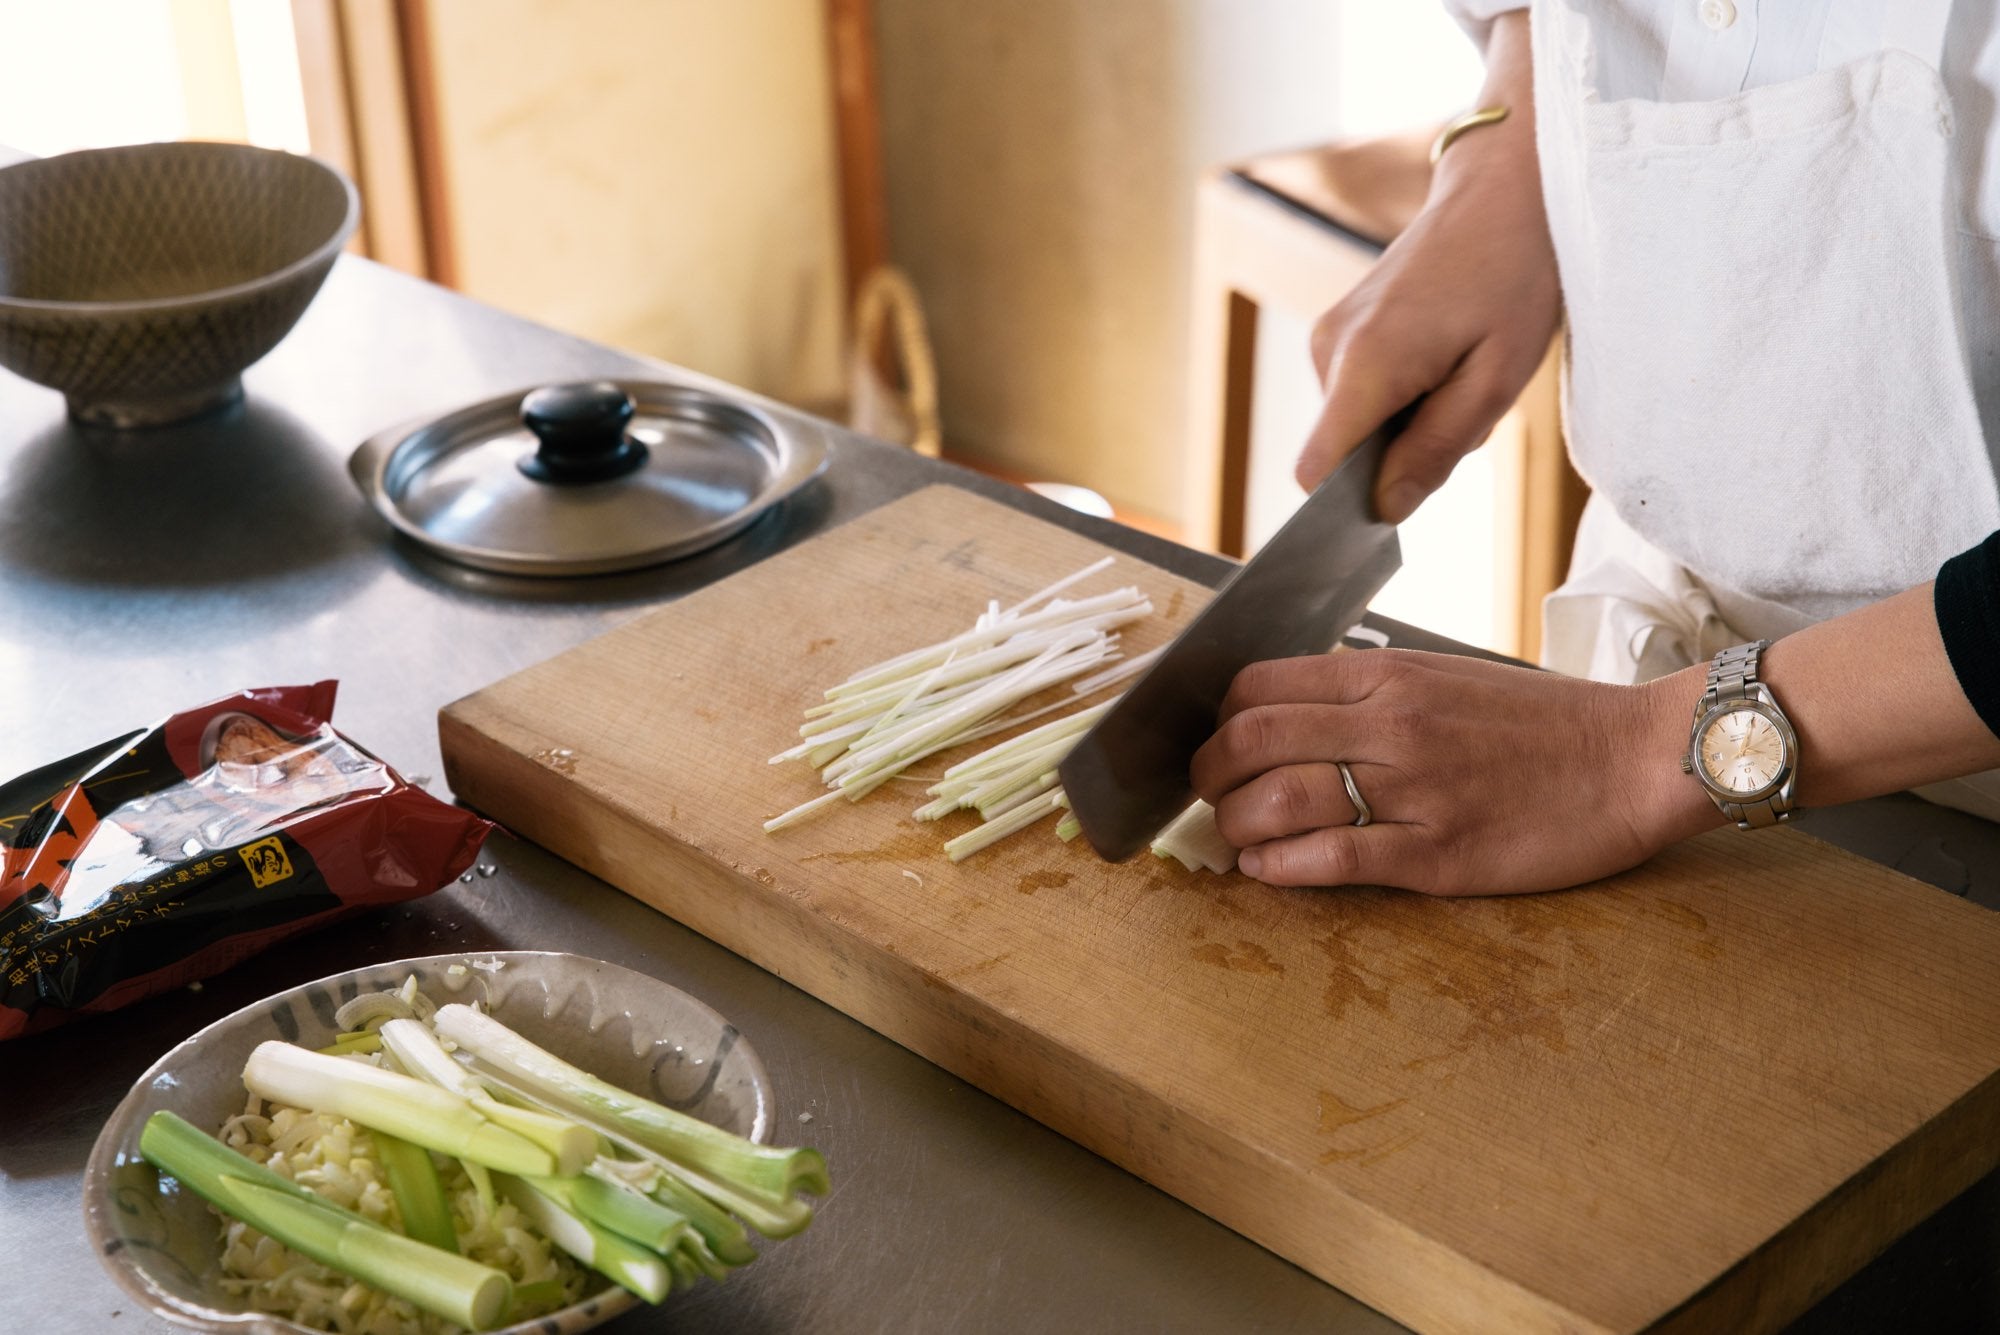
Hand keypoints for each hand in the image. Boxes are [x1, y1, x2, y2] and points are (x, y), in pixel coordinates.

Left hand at [1188, 651, 1721, 895]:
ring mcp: (1412, 791)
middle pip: (1248, 742)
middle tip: (1210, 796)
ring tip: (1238, 838)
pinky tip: (1266, 869)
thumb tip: (1292, 709)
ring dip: (1236, 826)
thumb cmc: (1540, 722)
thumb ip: (1369, 689)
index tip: (1219, 745)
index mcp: (1388, 674)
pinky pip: (1329, 860)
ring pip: (1276, 802)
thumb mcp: (1445, 675)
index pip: (1257, 686)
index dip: (1218, 720)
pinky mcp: (1437, 854)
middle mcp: (1390, 725)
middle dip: (1208, 775)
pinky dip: (1278, 867)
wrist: (1635, 759)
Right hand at [1295, 14, 1561, 521]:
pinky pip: (1360, 395)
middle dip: (1399, 457)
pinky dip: (1402, 397)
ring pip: (1355, 425)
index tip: (1385, 517)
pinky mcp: (1340, 328)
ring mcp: (1329, 335)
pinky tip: (1446, 357)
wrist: (1505, 190)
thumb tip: (1385, 509)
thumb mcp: (1497, 378)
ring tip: (1463, 373)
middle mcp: (1329, 349)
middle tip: (1466, 412)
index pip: (1315, 471)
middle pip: (1342, 453)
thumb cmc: (1514, 275)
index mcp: (1365, 364)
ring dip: (1407, 424)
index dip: (1341, 509)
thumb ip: (1436, 449)